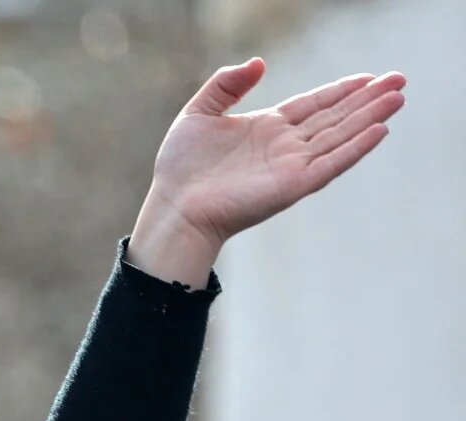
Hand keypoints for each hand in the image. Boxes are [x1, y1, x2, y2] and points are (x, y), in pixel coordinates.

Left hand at [130, 59, 405, 283]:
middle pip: (335, 117)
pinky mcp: (293, 185)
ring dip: (369, 117)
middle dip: (366, 98)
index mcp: (267, 128)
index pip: (313, 104)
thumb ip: (226, 84)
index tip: (369, 77)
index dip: (341, 90)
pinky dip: (355, 148)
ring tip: (398, 97)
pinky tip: (379, 130)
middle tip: (399, 79)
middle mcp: (285, 146)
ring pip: (340, 135)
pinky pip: (332, 163)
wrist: (175, 206)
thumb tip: (259, 62)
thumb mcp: (198, 113)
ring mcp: (292, 165)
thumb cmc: (181, 165)